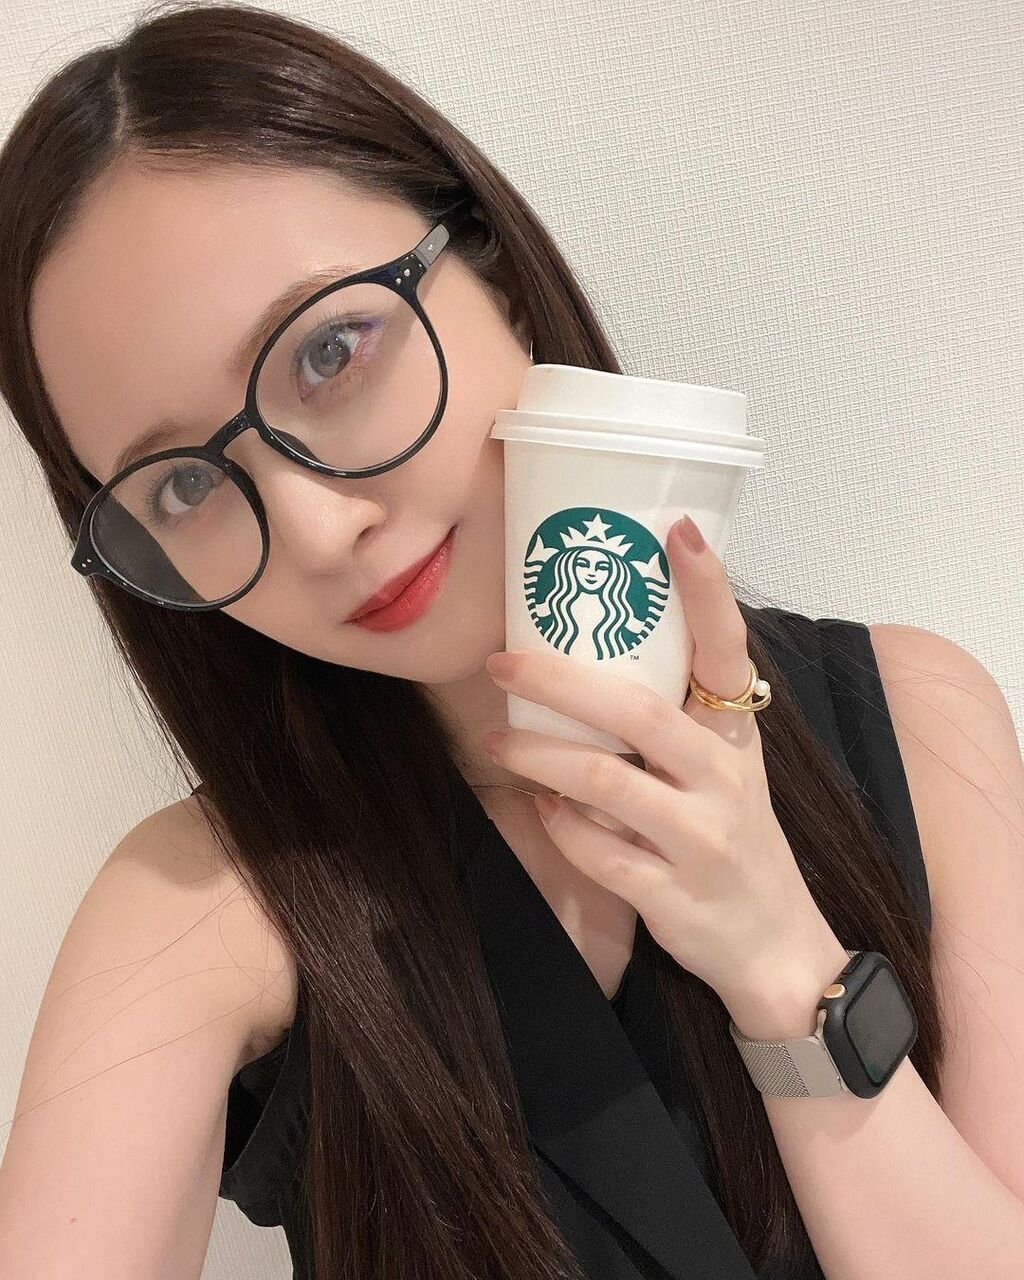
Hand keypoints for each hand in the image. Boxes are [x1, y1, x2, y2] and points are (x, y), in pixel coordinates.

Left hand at [481, 515, 846, 1026]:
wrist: (775, 947)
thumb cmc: (734, 838)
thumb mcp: (724, 768)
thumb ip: (674, 719)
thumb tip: (588, 657)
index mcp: (737, 736)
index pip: (728, 651)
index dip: (708, 591)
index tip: (679, 531)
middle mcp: (724, 779)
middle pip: (638, 712)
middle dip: (562, 681)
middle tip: (502, 660)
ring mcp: (701, 838)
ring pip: (605, 782)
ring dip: (541, 755)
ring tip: (501, 739)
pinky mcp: (672, 892)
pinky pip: (596, 850)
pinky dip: (559, 825)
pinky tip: (541, 807)